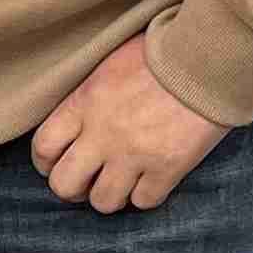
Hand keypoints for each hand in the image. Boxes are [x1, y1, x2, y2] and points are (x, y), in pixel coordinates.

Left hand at [30, 33, 227, 214]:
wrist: (209, 55)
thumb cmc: (163, 50)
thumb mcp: (111, 63)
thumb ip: (90, 95)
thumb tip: (80, 118)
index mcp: (85, 102)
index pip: (43, 147)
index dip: (46, 162)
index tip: (58, 162)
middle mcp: (103, 134)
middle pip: (64, 185)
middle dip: (73, 188)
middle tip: (88, 180)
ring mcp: (134, 154)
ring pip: (103, 202)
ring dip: (111, 195)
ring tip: (123, 181)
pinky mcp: (167, 168)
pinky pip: (143, 202)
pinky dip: (146, 195)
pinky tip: (153, 178)